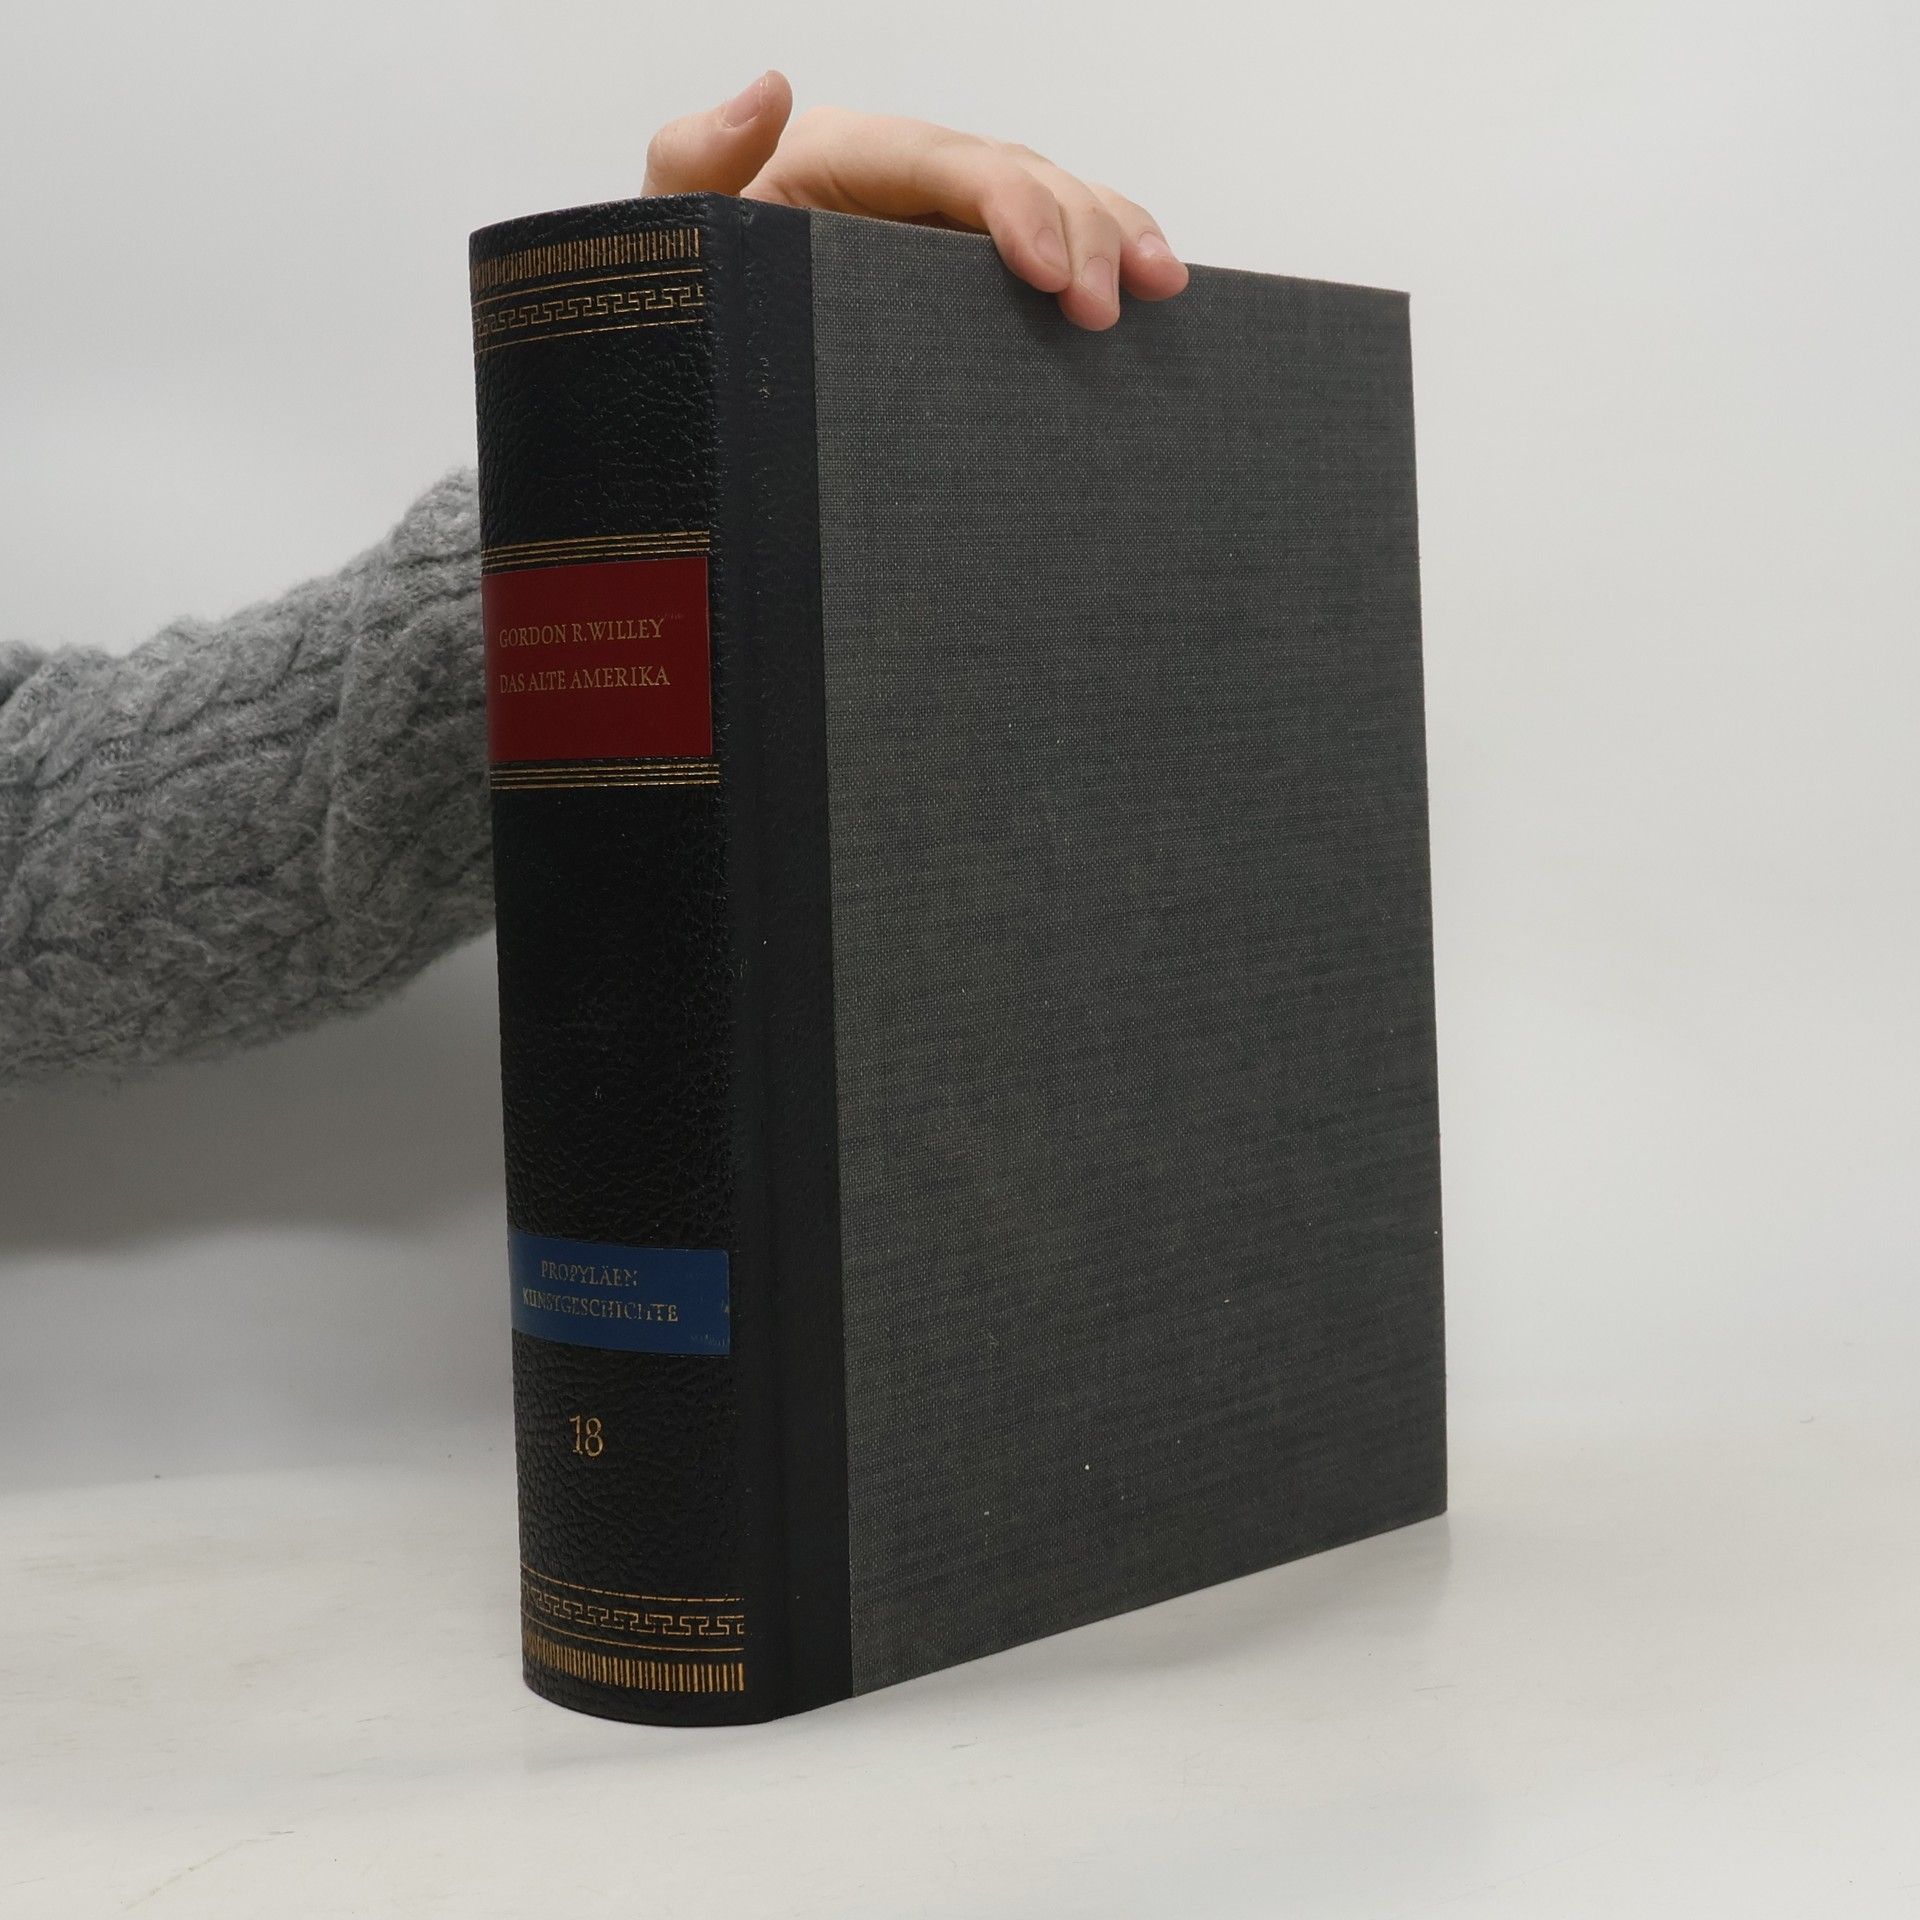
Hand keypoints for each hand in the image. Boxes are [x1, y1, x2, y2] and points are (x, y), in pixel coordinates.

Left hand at [641, 71, 1188, 331]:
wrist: (696, 365)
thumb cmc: (688, 304)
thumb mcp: (674, 236)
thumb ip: (698, 164)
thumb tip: (768, 88)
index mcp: (837, 158)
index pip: (943, 162)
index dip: (1011, 204)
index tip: (1047, 272)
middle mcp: (901, 174)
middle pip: (1014, 174)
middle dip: (1078, 231)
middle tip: (1107, 310)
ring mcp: (939, 219)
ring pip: (1050, 200)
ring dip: (1114, 235)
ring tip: (1160, 288)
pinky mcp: (962, 265)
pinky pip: (1047, 244)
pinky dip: (1105, 254)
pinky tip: (1155, 287)